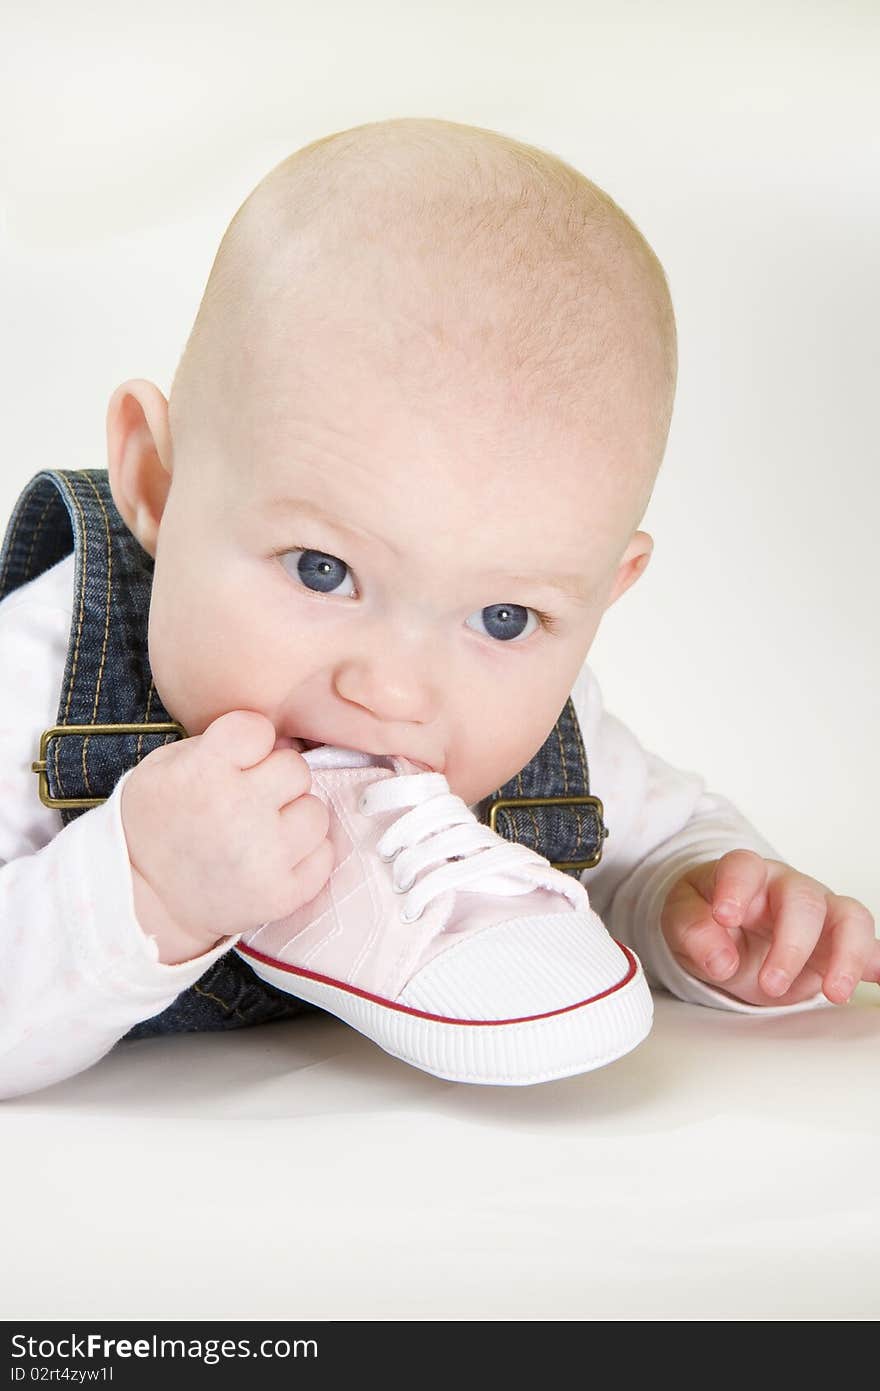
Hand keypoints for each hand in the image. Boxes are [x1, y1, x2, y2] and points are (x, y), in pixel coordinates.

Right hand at [121, 710, 334, 953]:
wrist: (145, 903)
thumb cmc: (156, 825)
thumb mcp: (162, 767)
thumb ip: (218, 744)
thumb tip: (282, 742)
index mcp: (204, 773)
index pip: (258, 729)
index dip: (251, 741)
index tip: (239, 759)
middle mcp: (239, 811)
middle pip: (296, 768)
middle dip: (275, 780)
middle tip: (249, 800)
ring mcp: (264, 856)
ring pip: (316, 811)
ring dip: (294, 818)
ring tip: (263, 831)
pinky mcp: (282, 894)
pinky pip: (324, 855)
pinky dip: (305, 855)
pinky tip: (275, 857)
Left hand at [660, 850, 878, 1005]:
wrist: (726, 933)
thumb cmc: (705, 916)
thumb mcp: (681, 919)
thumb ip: (692, 930)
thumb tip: (720, 960)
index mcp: (745, 875)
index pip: (744, 867)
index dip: (736, 888)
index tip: (724, 917)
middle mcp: (787, 888)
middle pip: (803, 899)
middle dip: (791, 944)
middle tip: (770, 983)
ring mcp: (819, 914)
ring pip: (850, 917)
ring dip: (847, 955)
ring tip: (834, 993)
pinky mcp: (837, 944)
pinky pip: (869, 947)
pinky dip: (876, 964)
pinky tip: (878, 979)